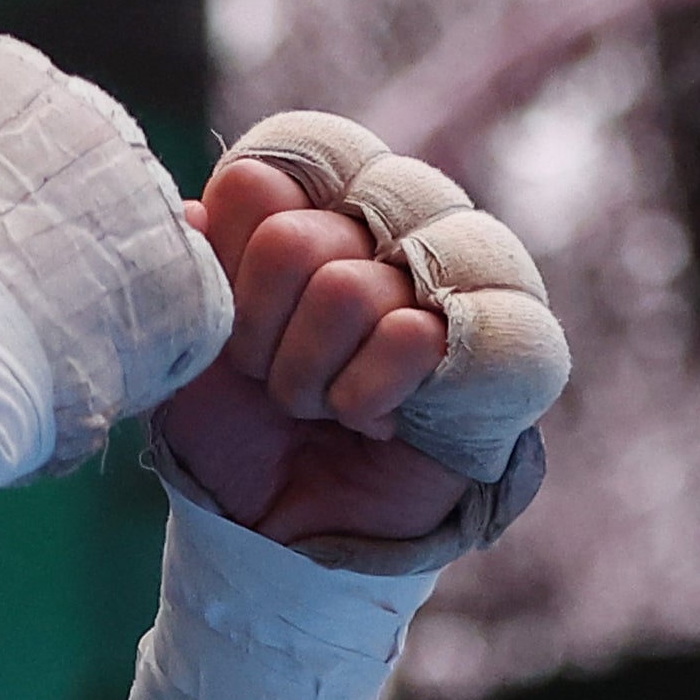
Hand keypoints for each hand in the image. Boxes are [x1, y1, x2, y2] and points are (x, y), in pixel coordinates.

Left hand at [152, 158, 467, 549]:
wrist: (295, 526)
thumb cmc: (244, 422)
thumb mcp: (190, 342)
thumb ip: (190, 263)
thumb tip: (190, 211)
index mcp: (322, 196)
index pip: (267, 172)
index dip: (228, 254)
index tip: (230, 316)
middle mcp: (396, 214)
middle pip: (291, 238)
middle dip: (260, 335)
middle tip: (271, 379)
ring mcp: (458, 269)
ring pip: (349, 289)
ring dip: (312, 376)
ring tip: (326, 405)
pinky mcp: (510, 337)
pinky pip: (414, 336)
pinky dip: (368, 394)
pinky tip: (377, 420)